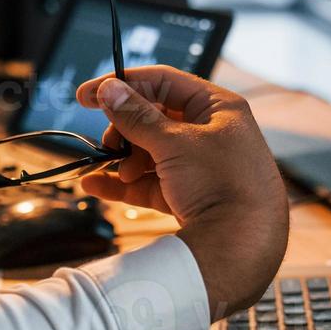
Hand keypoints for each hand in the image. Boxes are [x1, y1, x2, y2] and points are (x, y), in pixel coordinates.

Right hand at [76, 66, 288, 318]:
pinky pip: (152, 182)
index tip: (88, 95)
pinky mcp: (191, 196)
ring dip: (125, 160)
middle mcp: (213, 133)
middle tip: (108, 142)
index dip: (125, 85)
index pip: (164, 82)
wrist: (243, 247)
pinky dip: (126, 184)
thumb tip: (109, 90)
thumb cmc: (223, 186)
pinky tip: (97, 186)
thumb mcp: (174, 143)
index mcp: (218, 108)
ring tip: (115, 172)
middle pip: (155, 118)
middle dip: (125, 130)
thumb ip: (136, 116)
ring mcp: (202, 166)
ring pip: (151, 152)